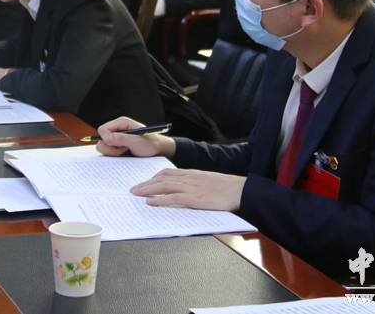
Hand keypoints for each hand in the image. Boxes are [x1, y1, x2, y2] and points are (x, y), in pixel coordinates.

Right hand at [97, 116, 176, 157]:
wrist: (157, 151)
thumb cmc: (150, 144)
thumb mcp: (137, 142)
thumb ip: (121, 139)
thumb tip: (106, 138)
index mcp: (121, 123)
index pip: (102, 129)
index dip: (106, 139)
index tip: (118, 145)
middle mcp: (116, 129)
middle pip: (101, 139)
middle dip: (111, 148)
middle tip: (124, 149)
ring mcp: (116, 138)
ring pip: (103, 147)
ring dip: (114, 152)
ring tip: (126, 151)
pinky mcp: (116, 146)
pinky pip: (108, 152)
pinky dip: (115, 155)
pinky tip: (125, 154)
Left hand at [130, 169, 245, 211]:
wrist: (241, 190)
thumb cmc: (227, 188)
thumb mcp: (208, 181)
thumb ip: (195, 183)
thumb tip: (184, 190)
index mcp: (193, 173)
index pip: (168, 172)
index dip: (153, 177)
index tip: (144, 181)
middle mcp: (190, 178)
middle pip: (162, 178)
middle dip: (146, 183)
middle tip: (133, 189)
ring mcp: (192, 188)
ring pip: (164, 186)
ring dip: (147, 190)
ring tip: (136, 194)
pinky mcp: (196, 199)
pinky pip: (174, 198)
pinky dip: (160, 200)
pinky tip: (150, 202)